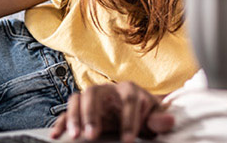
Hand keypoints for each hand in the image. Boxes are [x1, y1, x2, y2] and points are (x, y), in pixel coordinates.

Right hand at [48, 81, 172, 141]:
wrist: (136, 113)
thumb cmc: (145, 115)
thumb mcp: (154, 117)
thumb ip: (159, 120)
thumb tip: (169, 120)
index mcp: (129, 89)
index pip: (128, 101)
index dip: (129, 121)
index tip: (129, 140)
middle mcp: (107, 89)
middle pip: (95, 94)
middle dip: (93, 115)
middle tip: (92, 135)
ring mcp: (91, 98)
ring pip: (78, 100)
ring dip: (75, 118)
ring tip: (76, 136)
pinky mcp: (81, 109)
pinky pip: (67, 113)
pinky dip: (61, 123)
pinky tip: (57, 135)